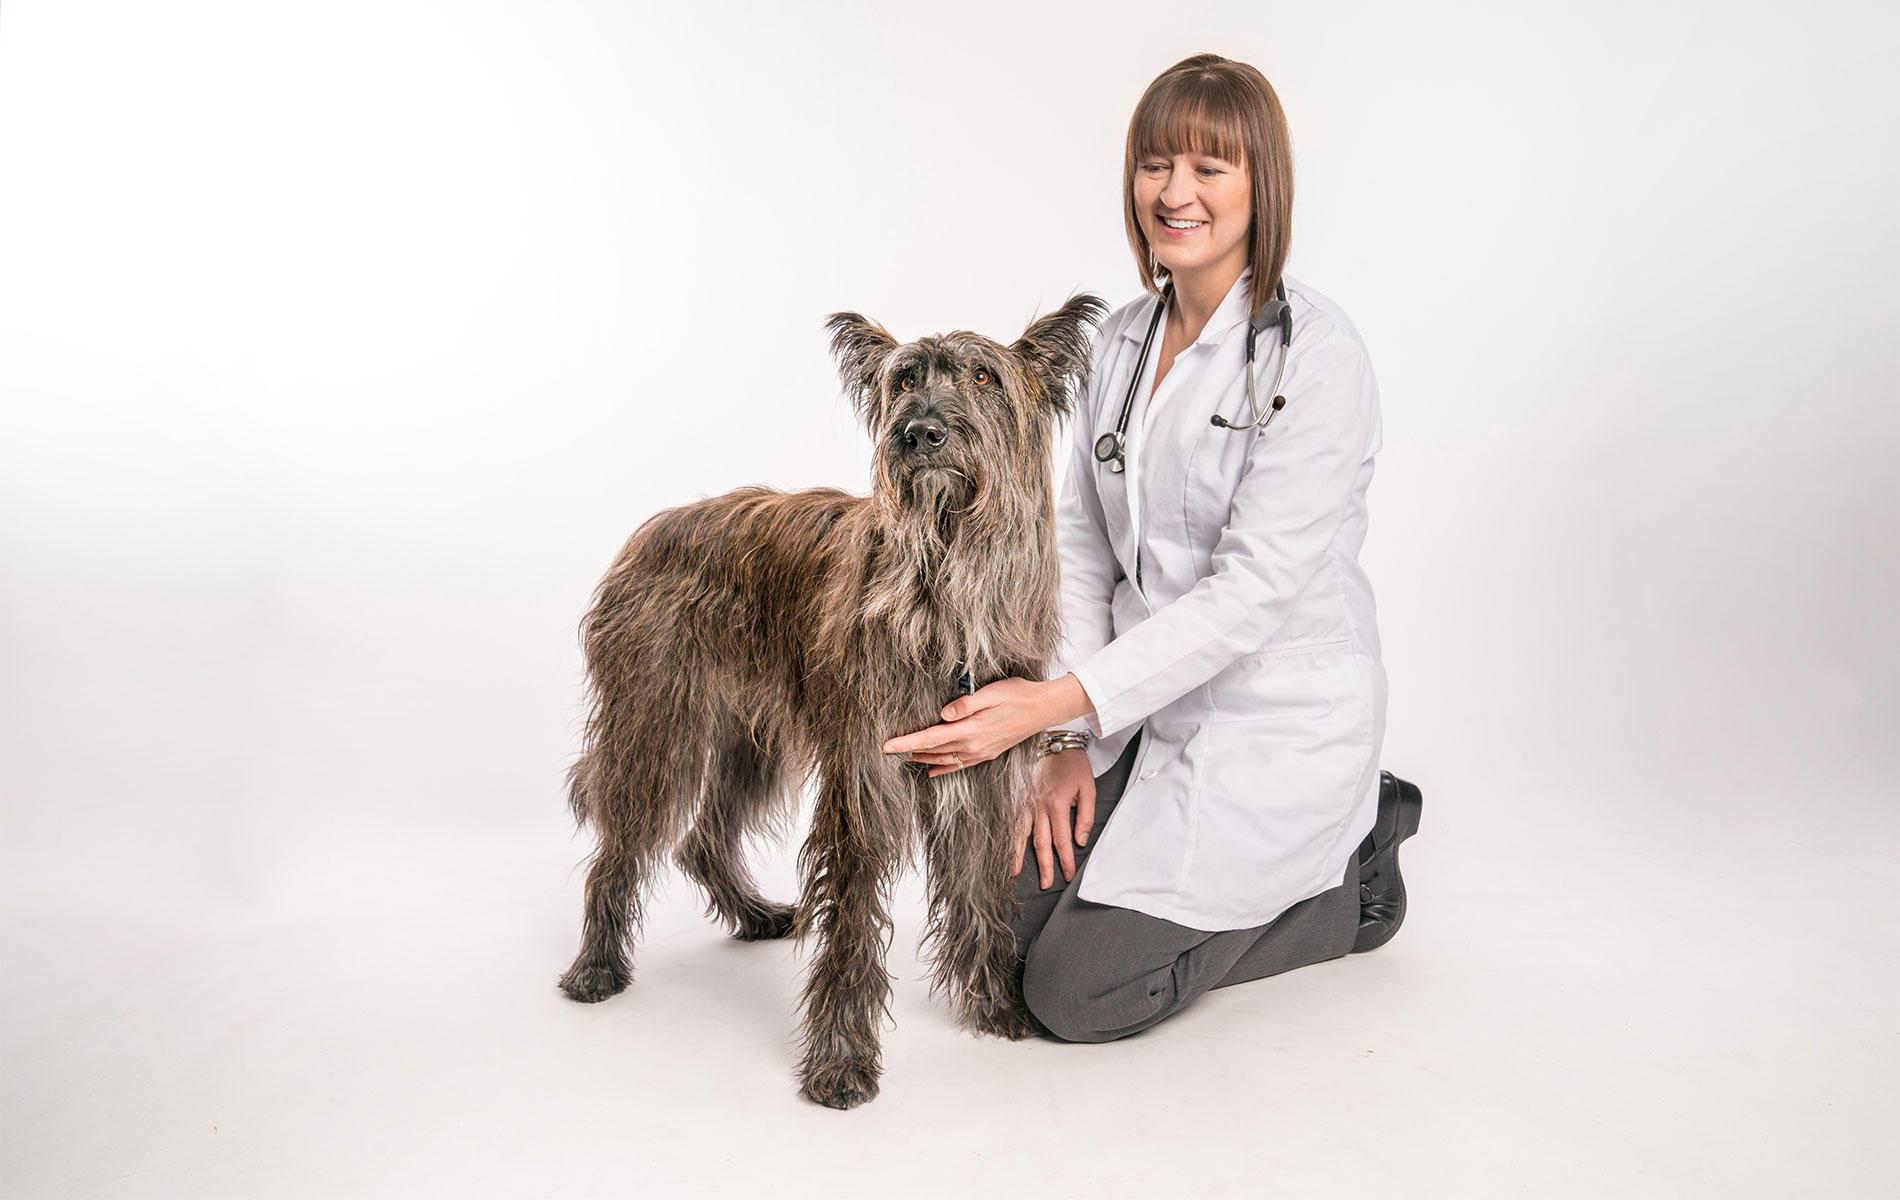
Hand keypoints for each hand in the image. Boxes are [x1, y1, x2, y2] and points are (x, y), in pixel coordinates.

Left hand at [880, 677, 1057, 778]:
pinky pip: (960, 765)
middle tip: (887, 750)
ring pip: (945, 759)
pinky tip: (932, 771)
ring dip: (923, 759)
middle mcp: (974, 746)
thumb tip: (942, 714)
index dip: (906, 742)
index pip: (930, 738)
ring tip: (904, 757)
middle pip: (933, 751)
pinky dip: (943, 768)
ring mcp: (981, 752)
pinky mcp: (988, 753)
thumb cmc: (1017, 695)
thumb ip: (965, 705)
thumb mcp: (991, 693)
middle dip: (909, 751)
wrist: (1043, 708)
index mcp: (971, 730)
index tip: (887, 746)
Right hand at [1014, 747, 1094, 888]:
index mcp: (1058, 805)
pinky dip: (1008, 838)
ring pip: (1021, 835)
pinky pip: (1011, 822)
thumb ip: (1086, 816)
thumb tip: (1080, 841)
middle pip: (1041, 843)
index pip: (1063, 841)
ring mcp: (1026, 802)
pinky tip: (1004, 849)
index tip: (1067, 875)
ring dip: (1019, 856)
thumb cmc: (1073, 763)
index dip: (1065, 860)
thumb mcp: (1089, 788)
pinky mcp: (1018, 797)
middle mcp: (1039, 807)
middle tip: (1048, 883)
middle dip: (1045, 866)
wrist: (1053, 739)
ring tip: (1017, 874)